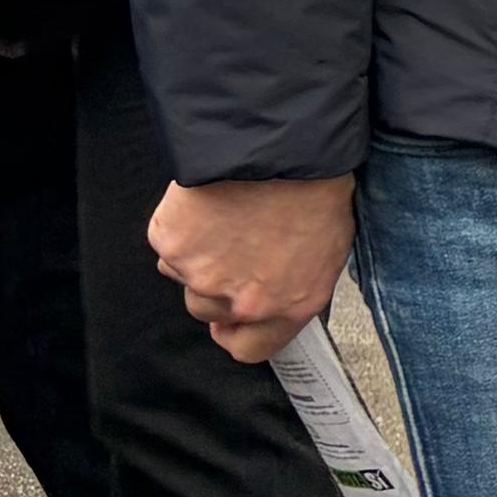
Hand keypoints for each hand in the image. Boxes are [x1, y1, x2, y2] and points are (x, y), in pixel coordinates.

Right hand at [152, 174, 354, 364]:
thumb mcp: (328, 249)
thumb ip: (296, 286)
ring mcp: (201, 275)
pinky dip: (180, 228)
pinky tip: (206, 206)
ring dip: (196, 258)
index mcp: (290, 305)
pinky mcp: (171, 245)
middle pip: (209, 311)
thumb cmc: (315, 190)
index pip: (252, 349)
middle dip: (216, 287)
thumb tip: (277, 299)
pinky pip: (167, 245)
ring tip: (224, 221)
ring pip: (184, 277)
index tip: (233, 322)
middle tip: (231, 250)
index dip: (238, 333)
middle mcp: (244, 301)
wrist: (281, 148)